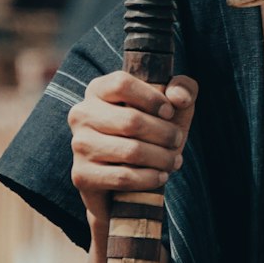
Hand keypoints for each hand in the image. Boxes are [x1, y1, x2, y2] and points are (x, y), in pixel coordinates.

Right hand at [68, 70, 197, 224]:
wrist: (129, 177)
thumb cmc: (152, 132)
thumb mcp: (172, 106)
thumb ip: (184, 88)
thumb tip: (178, 98)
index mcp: (99, 89)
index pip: (122, 84)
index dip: (152, 98)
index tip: (170, 112)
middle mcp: (82, 114)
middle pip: (131, 121)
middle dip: (164, 133)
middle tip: (177, 140)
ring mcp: (79, 145)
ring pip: (130, 151)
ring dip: (161, 158)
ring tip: (174, 160)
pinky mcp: (82, 175)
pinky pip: (123, 177)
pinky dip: (149, 178)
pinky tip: (160, 176)